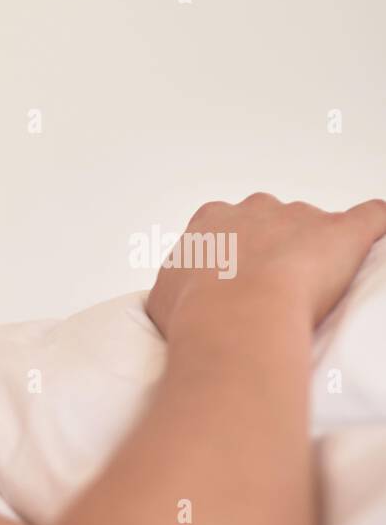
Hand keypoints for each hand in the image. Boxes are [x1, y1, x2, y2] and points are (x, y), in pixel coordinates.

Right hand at [146, 193, 385, 339]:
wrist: (235, 317)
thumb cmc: (195, 313)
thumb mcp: (161, 298)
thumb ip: (175, 285)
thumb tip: (179, 295)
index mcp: (210, 219)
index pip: (224, 225)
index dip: (231, 255)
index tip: (232, 282)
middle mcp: (254, 208)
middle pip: (270, 220)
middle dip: (273, 248)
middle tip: (270, 289)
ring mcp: (301, 216)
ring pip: (314, 226)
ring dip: (315, 251)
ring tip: (313, 291)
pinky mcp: (346, 230)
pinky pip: (372, 218)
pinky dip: (373, 228)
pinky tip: (373, 241)